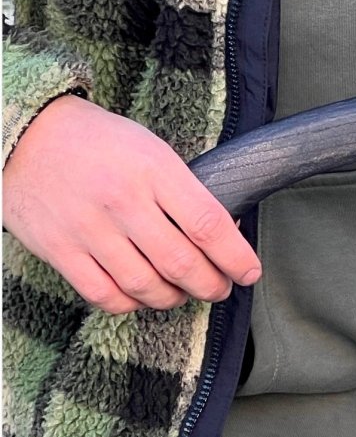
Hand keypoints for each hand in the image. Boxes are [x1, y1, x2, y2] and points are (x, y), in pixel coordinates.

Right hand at [3, 95, 261, 313]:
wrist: (26, 133)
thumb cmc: (100, 141)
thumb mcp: (152, 149)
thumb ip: (184, 189)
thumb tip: (223, 230)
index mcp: (155, 170)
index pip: (208, 224)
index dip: (236, 257)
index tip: (250, 272)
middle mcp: (123, 201)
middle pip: (181, 263)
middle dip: (212, 285)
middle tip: (221, 288)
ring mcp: (89, 228)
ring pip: (145, 285)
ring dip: (174, 298)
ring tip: (184, 293)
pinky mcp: (59, 249)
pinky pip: (103, 294)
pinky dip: (131, 303)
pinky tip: (143, 296)